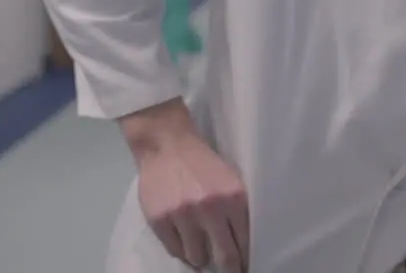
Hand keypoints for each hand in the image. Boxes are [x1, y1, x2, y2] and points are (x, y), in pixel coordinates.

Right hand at [122, 100, 249, 272]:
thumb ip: (238, 212)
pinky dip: (180, 248)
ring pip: (197, 258)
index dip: (245, 260)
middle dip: (229, 269)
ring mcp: (184, 215)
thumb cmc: (203, 164)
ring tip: (198, 242)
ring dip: (199, 255)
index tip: (244, 268)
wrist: (167, 145)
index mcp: (234, 198)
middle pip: (225, 257)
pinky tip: (182, 234)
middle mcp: (211, 208)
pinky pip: (175, 251)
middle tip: (229, 272)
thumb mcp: (231, 182)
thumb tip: (243, 249)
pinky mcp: (160, 220)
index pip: (245, 242)